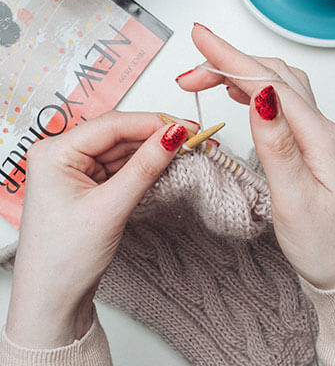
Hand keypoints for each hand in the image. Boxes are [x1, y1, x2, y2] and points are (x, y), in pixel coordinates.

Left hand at [6, 111, 194, 347]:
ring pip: (123, 150)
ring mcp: (77, 170)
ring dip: (153, 151)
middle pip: (119, 135)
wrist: (53, 299)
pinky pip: (122, 167)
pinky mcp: (90, 184)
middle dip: (157, 136)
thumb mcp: (110, 208)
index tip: (186, 127)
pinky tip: (165, 163)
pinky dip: (144, 166)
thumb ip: (144, 168)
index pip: (112, 125)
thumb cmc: (64, 259)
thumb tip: (173, 136)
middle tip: (192, 137)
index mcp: (54, 153)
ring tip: (185, 150)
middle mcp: (63, 155)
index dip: (152, 123)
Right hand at [176, 23, 334, 289]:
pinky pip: (281, 102)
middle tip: (190, 72)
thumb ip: (278, 145)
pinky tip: (241, 93)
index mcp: (318, 137)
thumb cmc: (326, 243)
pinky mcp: (307, 144)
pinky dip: (256, 88)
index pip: (269, 82)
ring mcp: (315, 134)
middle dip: (229, 63)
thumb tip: (261, 96)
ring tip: (208, 76)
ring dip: (242, 72)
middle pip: (273, 76)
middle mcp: (320, 128)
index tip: (200, 37)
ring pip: (277, 85)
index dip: (231, 58)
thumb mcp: (296, 199)